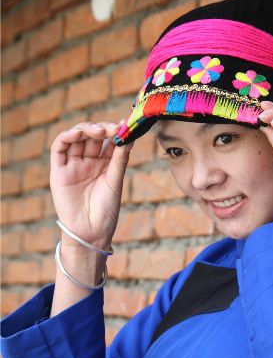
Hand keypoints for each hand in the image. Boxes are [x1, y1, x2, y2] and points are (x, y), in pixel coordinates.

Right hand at [50, 121, 133, 249]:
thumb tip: (129, 136)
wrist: (91, 232)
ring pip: (76, 139)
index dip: (115, 131)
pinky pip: (59, 149)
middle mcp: (88, 164)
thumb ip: (119, 159)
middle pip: (92, 138)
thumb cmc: (106, 211)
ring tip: (99, 131)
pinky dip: (66, 137)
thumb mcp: (115, 182)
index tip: (125, 124)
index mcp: (104, 166)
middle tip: (113, 128)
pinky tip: (78, 133)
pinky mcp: (59, 172)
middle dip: (102, 129)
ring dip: (86, 129)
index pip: (108, 142)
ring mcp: (73, 166)